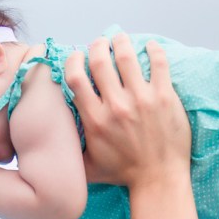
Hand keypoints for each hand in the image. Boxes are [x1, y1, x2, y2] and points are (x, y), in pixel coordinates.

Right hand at [63, 34, 190, 189]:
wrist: (158, 180)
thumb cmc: (123, 174)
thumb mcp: (87, 166)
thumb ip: (71, 149)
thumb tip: (54, 138)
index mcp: (95, 120)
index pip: (76, 77)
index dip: (74, 60)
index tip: (78, 56)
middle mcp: (116, 107)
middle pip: (100, 60)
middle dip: (97, 45)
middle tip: (101, 43)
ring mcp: (141, 100)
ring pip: (126, 56)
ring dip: (121, 42)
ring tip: (120, 39)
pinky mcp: (164, 97)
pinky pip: (158, 63)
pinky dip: (153, 50)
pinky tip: (149, 46)